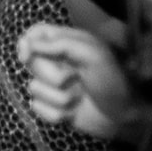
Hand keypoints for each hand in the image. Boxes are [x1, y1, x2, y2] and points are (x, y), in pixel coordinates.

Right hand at [17, 22, 145, 140]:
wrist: (124, 118)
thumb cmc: (113, 82)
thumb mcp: (93, 56)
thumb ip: (61, 44)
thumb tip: (28, 43)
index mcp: (68, 44)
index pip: (36, 33)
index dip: (27, 42)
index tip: (27, 56)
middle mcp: (58, 62)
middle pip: (32, 62)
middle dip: (52, 75)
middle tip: (75, 79)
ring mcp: (53, 85)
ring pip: (34, 88)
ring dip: (59, 97)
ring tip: (80, 98)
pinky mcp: (51, 106)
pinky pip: (37, 108)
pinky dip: (57, 113)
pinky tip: (73, 113)